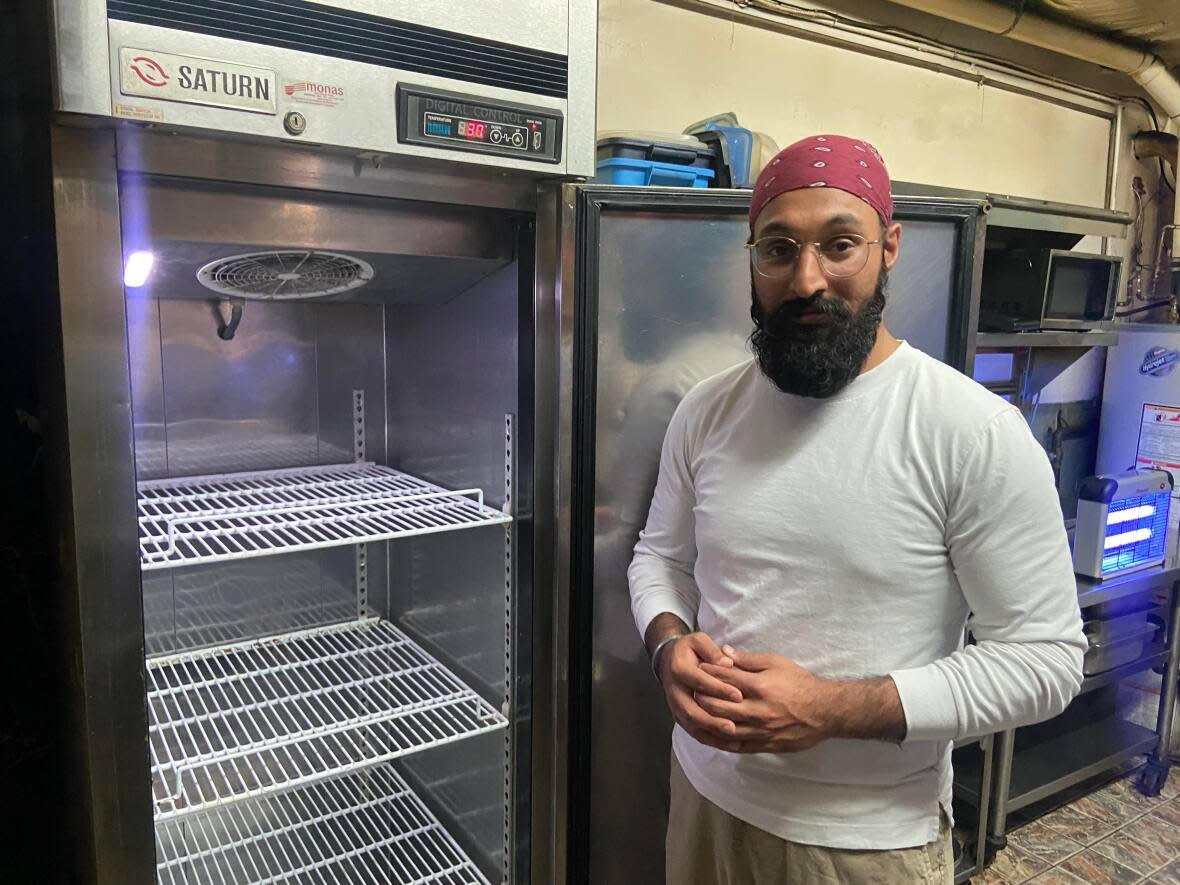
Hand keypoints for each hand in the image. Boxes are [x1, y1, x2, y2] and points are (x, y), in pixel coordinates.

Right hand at [658, 632, 745, 750]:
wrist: (669, 660)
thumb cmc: (690, 650)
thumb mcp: (699, 641)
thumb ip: (713, 650)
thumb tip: (727, 663)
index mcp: (679, 668)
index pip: (699, 681)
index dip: (719, 689)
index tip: (739, 696)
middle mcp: (674, 690)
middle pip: (691, 710)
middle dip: (713, 720)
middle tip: (733, 727)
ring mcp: (675, 706)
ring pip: (692, 725)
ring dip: (712, 734)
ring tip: (733, 740)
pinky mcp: (680, 716)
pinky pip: (693, 731)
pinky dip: (710, 739)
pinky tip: (728, 743)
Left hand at [698, 647, 831, 753]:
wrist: (825, 711)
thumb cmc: (801, 683)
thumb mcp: (777, 663)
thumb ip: (748, 659)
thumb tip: (724, 652)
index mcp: (759, 686)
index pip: (724, 679)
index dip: (708, 672)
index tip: (697, 668)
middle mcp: (757, 710)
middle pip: (717, 705)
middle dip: (701, 697)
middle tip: (692, 690)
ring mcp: (760, 730)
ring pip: (723, 728)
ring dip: (706, 720)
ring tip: (696, 712)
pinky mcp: (764, 745)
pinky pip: (736, 745)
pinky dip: (720, 740)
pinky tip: (711, 734)